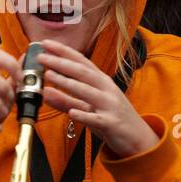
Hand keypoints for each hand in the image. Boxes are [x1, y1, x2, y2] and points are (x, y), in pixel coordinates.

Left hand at [38, 39, 158, 157]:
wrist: (138, 137)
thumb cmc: (110, 118)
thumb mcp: (87, 107)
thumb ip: (65, 100)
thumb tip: (44, 92)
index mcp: (101, 82)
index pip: (81, 62)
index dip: (64, 52)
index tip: (46, 43)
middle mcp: (106, 90)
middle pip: (83, 73)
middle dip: (61, 63)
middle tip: (41, 57)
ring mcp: (110, 106)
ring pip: (88, 92)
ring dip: (68, 83)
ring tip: (49, 76)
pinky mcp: (111, 123)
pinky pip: (96, 119)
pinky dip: (84, 115)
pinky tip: (72, 113)